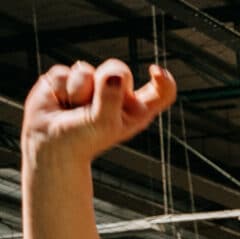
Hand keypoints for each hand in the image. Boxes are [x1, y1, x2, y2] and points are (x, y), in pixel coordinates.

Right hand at [21, 59, 177, 163]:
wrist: (50, 142)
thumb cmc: (83, 140)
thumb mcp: (104, 124)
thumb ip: (112, 98)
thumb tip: (113, 74)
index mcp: (136, 110)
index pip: (161, 91)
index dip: (163, 79)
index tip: (155, 71)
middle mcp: (118, 94)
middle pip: (119, 69)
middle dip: (103, 83)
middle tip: (92, 107)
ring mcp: (92, 84)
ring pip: (86, 69)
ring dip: (78, 91)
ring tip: (75, 108)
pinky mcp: (68, 78)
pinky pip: (64, 71)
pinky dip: (61, 88)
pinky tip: (61, 101)